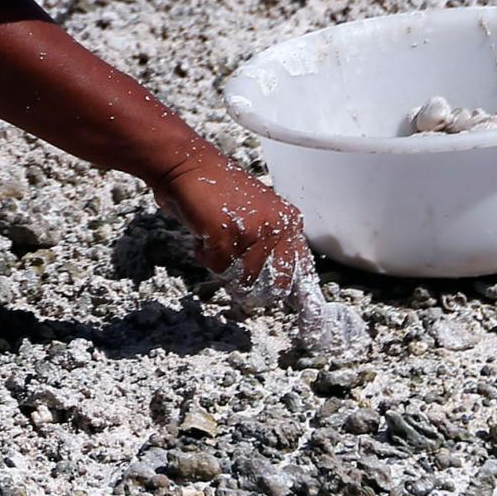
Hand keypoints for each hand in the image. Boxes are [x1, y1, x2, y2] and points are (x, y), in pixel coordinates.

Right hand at [152, 147, 366, 352]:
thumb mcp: (254, 216)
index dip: (303, 304)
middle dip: (252, 287)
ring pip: (242, 278)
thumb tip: (283, 293)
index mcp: (288, 222)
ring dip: (222, 265)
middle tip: (231, 266)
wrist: (186, 164)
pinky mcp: (228, 235)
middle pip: (273, 285)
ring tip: (214, 234)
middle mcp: (278, 226)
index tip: (310, 332)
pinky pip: (216, 266)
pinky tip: (202, 231)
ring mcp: (254, 231)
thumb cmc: (215, 192)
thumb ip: (269, 248)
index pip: (301, 272)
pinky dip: (204, 253)